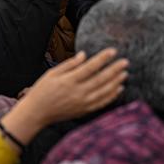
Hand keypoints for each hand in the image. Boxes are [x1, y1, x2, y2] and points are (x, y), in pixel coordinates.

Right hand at [0, 49, 126, 149]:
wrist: (37, 112)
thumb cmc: (42, 90)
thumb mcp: (52, 73)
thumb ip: (69, 64)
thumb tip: (84, 55)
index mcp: (69, 81)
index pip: (91, 67)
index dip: (103, 58)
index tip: (113, 51)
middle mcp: (78, 92)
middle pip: (101, 79)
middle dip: (115, 69)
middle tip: (125, 62)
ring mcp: (83, 103)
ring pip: (105, 91)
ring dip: (116, 82)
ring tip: (124, 73)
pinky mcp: (85, 110)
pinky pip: (102, 102)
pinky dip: (112, 95)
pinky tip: (118, 88)